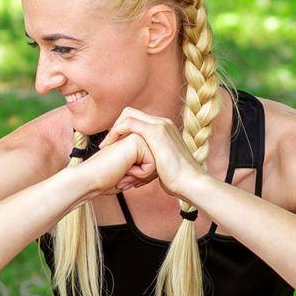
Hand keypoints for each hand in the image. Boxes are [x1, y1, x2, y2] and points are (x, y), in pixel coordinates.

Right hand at [76, 132, 155, 195]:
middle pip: (159, 162)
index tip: (126, 177)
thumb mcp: (132, 174)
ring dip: (141, 175)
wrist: (90, 180)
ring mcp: (137, 135)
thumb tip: (162, 171)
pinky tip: (125, 170)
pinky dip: (140, 173)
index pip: (156, 162)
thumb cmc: (107, 180)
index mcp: (136, 141)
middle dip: (144, 176)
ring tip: (124, 174)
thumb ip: (146, 167)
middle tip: (124, 177)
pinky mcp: (137, 140)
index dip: (144, 176)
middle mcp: (138, 135)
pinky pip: (152, 164)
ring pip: (157, 163)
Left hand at [94, 107, 211, 199]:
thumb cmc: (175, 179)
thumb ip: (150, 159)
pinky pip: (128, 123)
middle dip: (116, 127)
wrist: (189, 182)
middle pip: (130, 113)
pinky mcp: (156, 132)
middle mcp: (162, 122)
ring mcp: (160, 125)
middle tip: (107, 145)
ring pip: (127, 115)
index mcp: (164, 128)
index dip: (121, 129)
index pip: (136, 119)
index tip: (112, 145)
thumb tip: (138, 166)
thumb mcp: (160, 165)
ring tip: (106, 146)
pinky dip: (116, 132)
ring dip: (114, 130)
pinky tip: (110, 146)